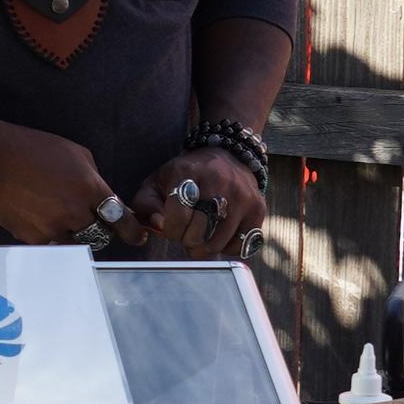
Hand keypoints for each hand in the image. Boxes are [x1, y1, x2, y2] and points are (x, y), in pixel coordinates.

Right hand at [0, 120, 128, 245]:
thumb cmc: (34, 149)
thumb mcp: (76, 153)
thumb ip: (94, 179)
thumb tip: (102, 199)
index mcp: (88, 188)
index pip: (119, 218)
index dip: (131, 230)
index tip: (137, 236)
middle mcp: (73, 213)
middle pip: (99, 236)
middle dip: (99, 229)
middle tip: (89, 218)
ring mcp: (51, 228)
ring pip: (74, 242)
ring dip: (73, 232)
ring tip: (57, 213)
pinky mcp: (31, 238)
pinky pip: (50, 244)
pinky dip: (49, 234)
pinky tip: (38, 215)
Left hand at [129, 147, 266, 255]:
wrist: (228, 155)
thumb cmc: (186, 175)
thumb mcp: (158, 181)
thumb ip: (146, 205)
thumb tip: (159, 226)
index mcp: (187, 173)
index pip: (176, 217)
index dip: (170, 230)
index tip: (171, 227)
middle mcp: (218, 182)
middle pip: (196, 233)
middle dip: (186, 240)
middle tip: (187, 233)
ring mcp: (241, 196)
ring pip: (218, 243)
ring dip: (205, 248)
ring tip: (201, 238)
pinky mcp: (257, 208)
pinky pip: (240, 245)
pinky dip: (228, 248)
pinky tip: (220, 235)